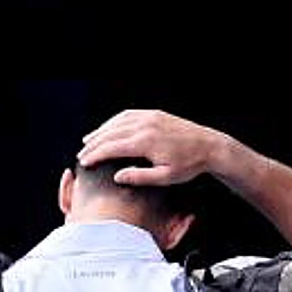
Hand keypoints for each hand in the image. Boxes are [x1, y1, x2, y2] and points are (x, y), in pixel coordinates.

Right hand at [76, 109, 227, 186]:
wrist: (209, 147)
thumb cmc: (189, 165)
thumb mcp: (165, 177)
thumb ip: (139, 177)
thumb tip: (117, 177)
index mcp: (146, 142)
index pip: (111, 148)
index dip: (94, 155)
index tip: (84, 162)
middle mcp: (145, 126)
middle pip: (110, 134)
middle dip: (93, 144)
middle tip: (81, 154)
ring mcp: (150, 117)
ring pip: (116, 122)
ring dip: (100, 131)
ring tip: (88, 141)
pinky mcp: (155, 114)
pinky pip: (128, 114)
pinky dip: (113, 121)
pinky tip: (108, 128)